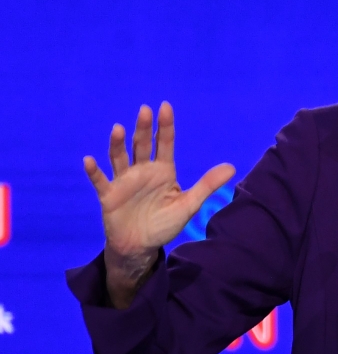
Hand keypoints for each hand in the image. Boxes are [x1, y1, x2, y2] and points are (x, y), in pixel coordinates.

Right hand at [84, 102, 234, 307]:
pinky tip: (89, 161)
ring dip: (118, 144)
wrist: (141, 246)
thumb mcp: (189, 204)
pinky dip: (94, 171)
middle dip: (143, 128)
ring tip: (118, 129)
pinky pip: (100, 181)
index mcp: (163, 171)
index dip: (165, 126)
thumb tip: (232, 167)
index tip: (165, 107)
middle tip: (145, 110)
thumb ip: (207, 185)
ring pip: (120, 157)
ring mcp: (124, 181)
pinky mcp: (109, 195)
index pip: (164, 143)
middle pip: (142, 145)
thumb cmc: (164, 223)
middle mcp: (143, 171)